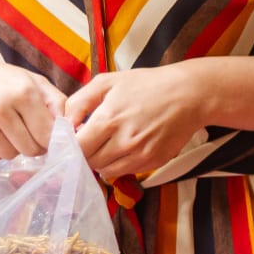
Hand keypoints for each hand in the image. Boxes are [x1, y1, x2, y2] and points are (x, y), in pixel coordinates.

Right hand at [0, 53, 63, 160]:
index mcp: (23, 92)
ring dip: (14, 148)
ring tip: (8, 130)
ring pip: (10, 155)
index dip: (51, 139)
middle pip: (31, 149)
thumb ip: (56, 103)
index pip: (48, 135)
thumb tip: (72, 129)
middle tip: (27, 132)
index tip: (48, 135)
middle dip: (34, 144)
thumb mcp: (32, 80)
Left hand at [65, 66, 208, 182]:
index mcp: (109, 119)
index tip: (75, 137)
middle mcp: (124, 142)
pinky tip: (126, 146)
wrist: (189, 95)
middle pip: (90, 162)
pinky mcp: (153, 162)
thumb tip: (64, 123)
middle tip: (92, 139)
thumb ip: (79, 101)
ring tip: (109, 143)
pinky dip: (120, 163)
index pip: (77, 148)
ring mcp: (140, 155)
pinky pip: (126, 171)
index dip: (71, 144)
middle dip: (86, 152)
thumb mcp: (108, 81)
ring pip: (106, 171)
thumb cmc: (147, 84)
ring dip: (102, 160)